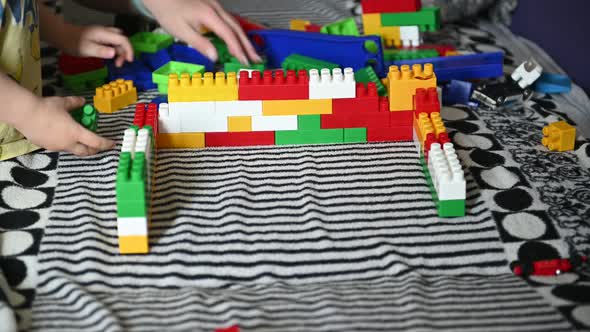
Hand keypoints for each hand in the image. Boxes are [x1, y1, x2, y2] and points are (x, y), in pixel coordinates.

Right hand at [15, 96, 114, 155]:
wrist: (24, 114)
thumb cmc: (46, 108)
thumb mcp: (63, 103)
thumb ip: (75, 103)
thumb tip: (82, 101)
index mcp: (76, 133)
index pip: (96, 142)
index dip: (106, 144)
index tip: (112, 144)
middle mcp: (68, 143)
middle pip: (85, 152)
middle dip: (94, 150)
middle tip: (98, 146)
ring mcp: (56, 147)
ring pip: (72, 150)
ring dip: (79, 147)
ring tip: (79, 139)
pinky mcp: (46, 146)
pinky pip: (60, 147)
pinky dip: (66, 144)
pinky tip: (62, 136)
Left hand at [63, 25, 133, 66]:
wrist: (61, 36)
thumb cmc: (73, 42)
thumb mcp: (86, 49)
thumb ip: (101, 51)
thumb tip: (114, 53)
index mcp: (104, 34)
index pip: (123, 39)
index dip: (129, 50)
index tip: (129, 60)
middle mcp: (105, 32)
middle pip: (122, 39)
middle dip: (125, 51)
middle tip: (120, 62)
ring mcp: (102, 34)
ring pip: (117, 41)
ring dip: (119, 51)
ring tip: (115, 62)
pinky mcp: (99, 37)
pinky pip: (111, 42)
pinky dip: (114, 50)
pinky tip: (109, 57)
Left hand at [142, 0, 260, 63]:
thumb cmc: (167, 12)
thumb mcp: (180, 31)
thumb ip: (199, 43)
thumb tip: (215, 56)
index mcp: (209, 15)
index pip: (229, 35)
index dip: (238, 49)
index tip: (245, 62)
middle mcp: (216, 9)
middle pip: (237, 28)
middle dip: (247, 45)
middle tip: (256, 59)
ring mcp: (215, 6)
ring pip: (235, 23)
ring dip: (244, 39)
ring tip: (251, 53)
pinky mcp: (212, 6)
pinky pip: (229, 20)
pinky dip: (236, 32)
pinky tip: (237, 40)